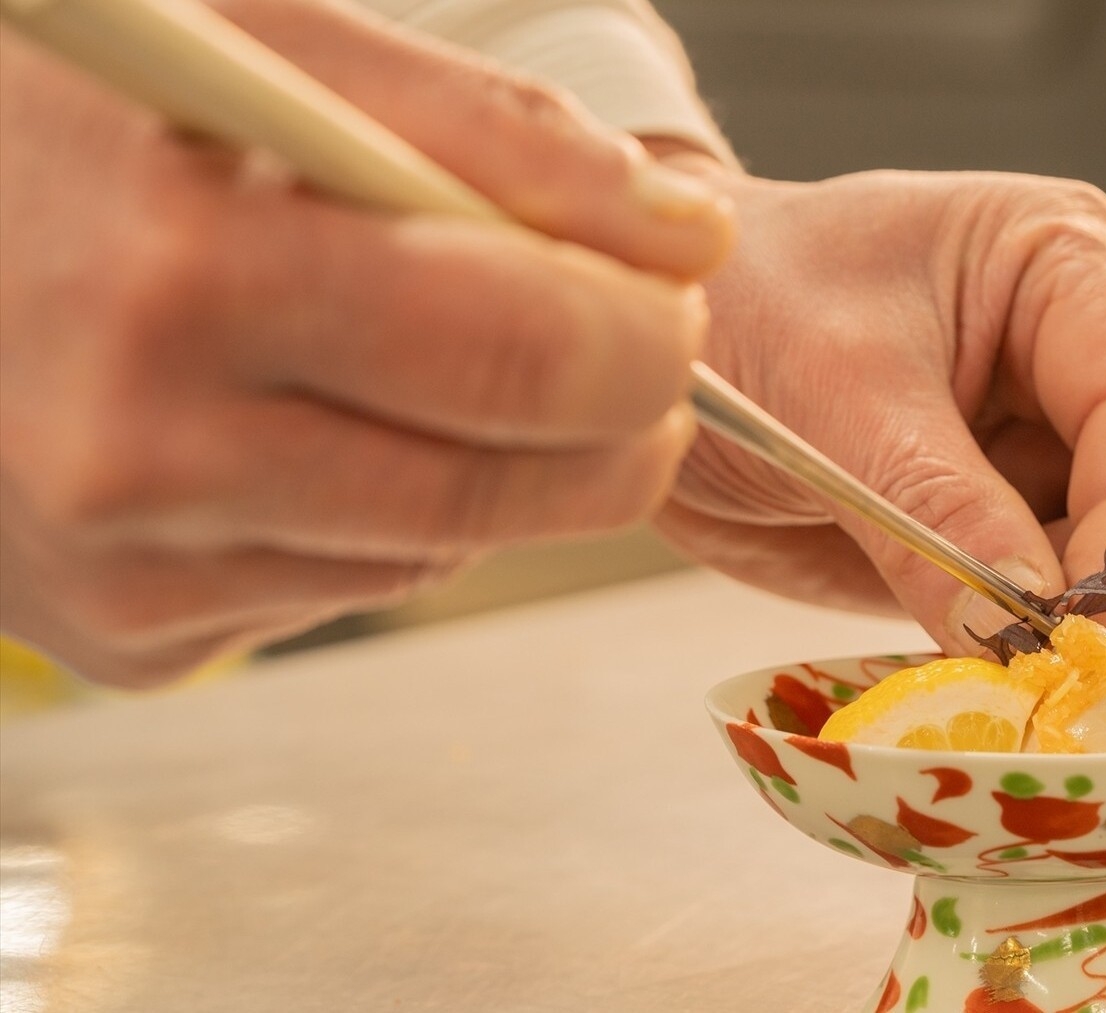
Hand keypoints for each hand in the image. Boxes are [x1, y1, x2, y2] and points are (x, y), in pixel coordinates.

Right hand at [0, 1, 733, 685]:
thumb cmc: (79, 125)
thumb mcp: (270, 53)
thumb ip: (494, 136)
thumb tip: (684, 236)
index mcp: (182, 266)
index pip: (520, 350)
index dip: (644, 336)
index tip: (670, 297)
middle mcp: (136, 444)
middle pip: (503, 486)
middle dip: (620, 425)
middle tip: (633, 357)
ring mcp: (123, 565)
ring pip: (442, 553)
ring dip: (506, 467)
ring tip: (448, 362)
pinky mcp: (124, 637)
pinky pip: (347, 589)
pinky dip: (389, 517)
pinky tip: (321, 427)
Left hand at [652, 155, 1105, 654]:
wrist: (664, 353)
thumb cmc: (739, 308)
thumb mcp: (829, 389)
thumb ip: (936, 505)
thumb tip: (1033, 621)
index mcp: (1064, 269)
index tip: (1080, 616)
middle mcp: (1089, 352)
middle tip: (1074, 648)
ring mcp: (1062, 445)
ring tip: (1009, 654)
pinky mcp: (1023, 527)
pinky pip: (1085, 601)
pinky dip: (1058, 646)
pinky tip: (993, 662)